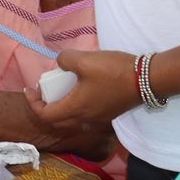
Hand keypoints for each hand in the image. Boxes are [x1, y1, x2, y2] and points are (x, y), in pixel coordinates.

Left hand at [24, 49, 138, 135]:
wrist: (148, 79)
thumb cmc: (114, 72)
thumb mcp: (84, 60)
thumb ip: (65, 59)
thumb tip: (60, 63)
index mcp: (75, 109)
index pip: (45, 115)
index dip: (33, 103)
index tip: (31, 88)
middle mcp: (85, 119)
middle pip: (57, 120)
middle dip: (46, 106)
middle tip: (45, 89)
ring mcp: (99, 118)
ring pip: (72, 118)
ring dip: (63, 105)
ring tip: (64, 85)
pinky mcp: (109, 113)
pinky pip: (85, 113)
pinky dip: (77, 104)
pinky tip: (83, 86)